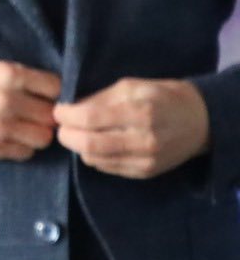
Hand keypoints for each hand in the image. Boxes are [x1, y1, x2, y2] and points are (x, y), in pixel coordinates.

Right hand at [0, 58, 60, 160]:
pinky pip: (25, 153)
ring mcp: (0, 126)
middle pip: (51, 115)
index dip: (53, 92)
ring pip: (43, 138)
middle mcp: (7, 100)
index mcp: (7, 75)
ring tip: (22, 127)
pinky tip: (8, 137)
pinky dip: (21, 147)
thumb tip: (49, 90)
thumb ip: (16, 76)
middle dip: (45, 114)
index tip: (45, 96)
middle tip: (33, 114)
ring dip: (36, 133)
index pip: (55, 87)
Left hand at [54, 78, 210, 178]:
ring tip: (78, 134)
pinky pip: (107, 168)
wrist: (200, 121)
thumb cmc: (162, 96)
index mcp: (140, 112)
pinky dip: (94, 157)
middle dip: (66, 135)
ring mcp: (146, 161)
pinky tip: (96, 144)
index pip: (90, 118)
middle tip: (62, 126)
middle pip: (89, 145)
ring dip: (78, 147)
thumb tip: (70, 108)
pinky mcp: (145, 173)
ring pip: (95, 160)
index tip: (58, 110)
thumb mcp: (131, 86)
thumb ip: (100, 98)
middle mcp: (144, 140)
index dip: (66, 116)